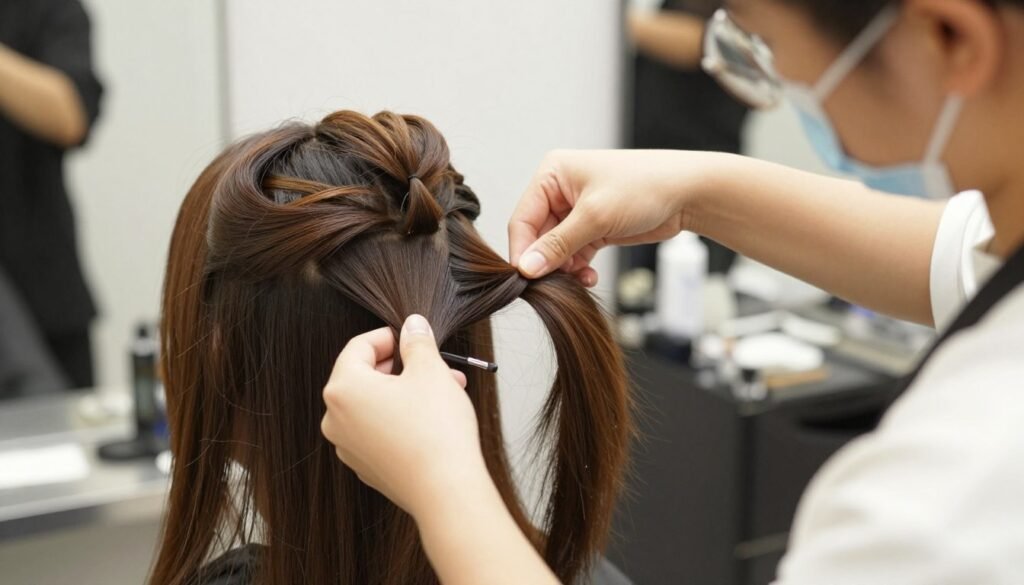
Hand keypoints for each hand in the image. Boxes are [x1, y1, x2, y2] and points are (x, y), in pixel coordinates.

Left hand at [321, 315, 490, 516]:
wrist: (445, 490)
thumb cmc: (435, 430)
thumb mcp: (430, 371)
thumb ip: (417, 342)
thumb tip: (413, 326)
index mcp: (343, 389)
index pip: (358, 347)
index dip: (388, 336)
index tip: (411, 336)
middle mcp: (335, 418)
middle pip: (365, 376)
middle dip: (403, 367)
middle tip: (434, 364)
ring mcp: (348, 446)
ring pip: (375, 405)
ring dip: (406, 392)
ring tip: (445, 390)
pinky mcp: (365, 466)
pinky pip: (379, 430)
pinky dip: (401, 418)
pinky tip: (433, 419)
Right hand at [509, 149, 702, 286]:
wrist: (688, 192)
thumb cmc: (644, 187)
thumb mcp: (595, 217)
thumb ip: (558, 245)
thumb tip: (526, 268)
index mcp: (552, 174)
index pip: (522, 218)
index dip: (523, 250)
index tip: (526, 278)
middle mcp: (560, 191)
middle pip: (537, 237)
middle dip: (547, 262)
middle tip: (553, 286)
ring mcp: (577, 211)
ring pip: (555, 250)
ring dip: (564, 269)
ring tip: (579, 281)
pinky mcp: (594, 228)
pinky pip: (574, 254)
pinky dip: (578, 269)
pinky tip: (589, 278)